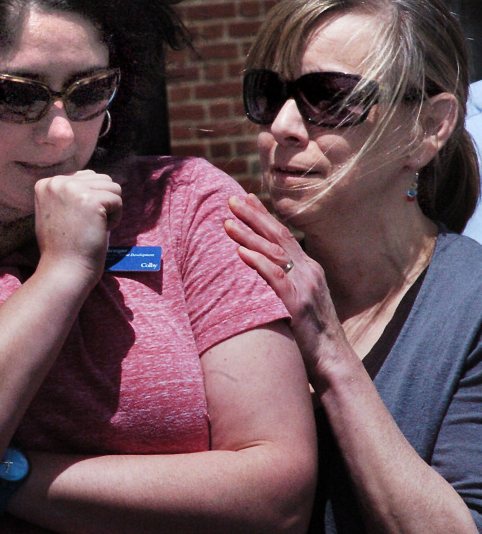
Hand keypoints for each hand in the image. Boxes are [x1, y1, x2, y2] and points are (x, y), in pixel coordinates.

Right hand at [33, 170, 122, 276]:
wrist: (64, 269)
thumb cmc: (62, 247)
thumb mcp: (55, 210)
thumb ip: (68, 193)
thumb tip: (93, 178)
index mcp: (46, 183)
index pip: (84, 177)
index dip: (88, 201)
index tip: (74, 222)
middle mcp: (57, 181)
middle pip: (100, 179)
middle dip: (101, 202)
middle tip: (85, 225)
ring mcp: (73, 188)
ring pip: (112, 187)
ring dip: (109, 209)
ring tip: (93, 227)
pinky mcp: (91, 199)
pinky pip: (118, 200)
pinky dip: (115, 218)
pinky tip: (100, 231)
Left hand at [224, 194, 346, 380]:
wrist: (333, 361)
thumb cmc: (310, 335)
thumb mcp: (297, 301)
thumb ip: (283, 284)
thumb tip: (259, 272)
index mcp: (308, 269)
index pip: (283, 235)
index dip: (264, 216)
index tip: (245, 198)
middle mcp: (308, 272)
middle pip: (278, 236)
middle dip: (253, 216)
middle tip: (231, 199)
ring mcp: (305, 286)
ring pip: (274, 253)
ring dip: (249, 236)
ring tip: (228, 222)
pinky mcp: (298, 303)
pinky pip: (276, 278)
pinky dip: (259, 263)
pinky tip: (241, 253)